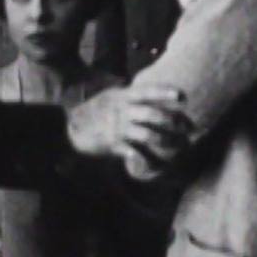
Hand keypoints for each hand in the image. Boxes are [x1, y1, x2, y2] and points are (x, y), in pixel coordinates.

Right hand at [66, 84, 191, 175]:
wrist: (68, 127)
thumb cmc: (92, 112)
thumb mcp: (109, 97)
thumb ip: (128, 96)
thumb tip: (147, 93)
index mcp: (122, 97)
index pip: (146, 92)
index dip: (164, 93)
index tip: (182, 97)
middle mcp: (121, 111)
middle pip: (152, 114)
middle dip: (173, 121)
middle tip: (188, 128)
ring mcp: (117, 128)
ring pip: (147, 133)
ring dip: (165, 140)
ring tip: (178, 146)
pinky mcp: (113, 144)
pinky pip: (134, 152)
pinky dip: (146, 160)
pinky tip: (155, 165)